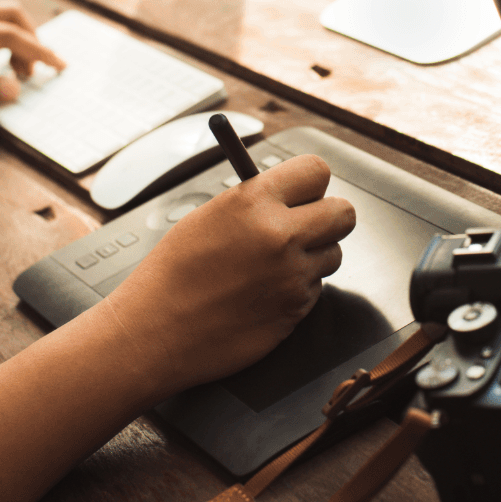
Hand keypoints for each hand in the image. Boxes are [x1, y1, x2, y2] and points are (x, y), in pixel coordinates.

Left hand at [0, 0, 64, 121]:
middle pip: (9, 12)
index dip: (38, 51)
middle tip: (40, 69)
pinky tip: (0, 63)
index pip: (9, 34)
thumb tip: (16, 88)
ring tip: (18, 73)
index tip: (59, 66)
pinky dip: (3, 40)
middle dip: (33, 37)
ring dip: (18, 39)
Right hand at [104, 154, 355, 393]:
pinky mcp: (296, 311)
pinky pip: (314, 289)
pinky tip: (261, 294)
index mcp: (255, 202)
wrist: (156, 331)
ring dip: (312, 257)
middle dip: (328, 217)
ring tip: (271, 266)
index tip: (303, 192)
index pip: (317, 170)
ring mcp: (292, 276)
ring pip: (333, 254)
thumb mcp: (210, 216)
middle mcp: (281, 235)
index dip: (312, 183)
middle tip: (306, 225)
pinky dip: (296, 289)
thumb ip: (257, 201)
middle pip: (344, 213)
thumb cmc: (174, 273)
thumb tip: (294, 194)